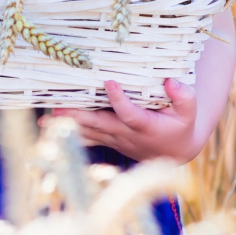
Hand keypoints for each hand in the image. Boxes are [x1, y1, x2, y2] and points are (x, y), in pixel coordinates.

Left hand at [49, 78, 201, 162]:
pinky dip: (69, 132)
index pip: (130, 113)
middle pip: (100, 125)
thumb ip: (184, 97)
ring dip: (67, 126)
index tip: (109, 82)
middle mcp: (127, 135)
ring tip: (45, 121)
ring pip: (89, 133)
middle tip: (57, 109)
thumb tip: (171, 81)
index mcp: (146, 126)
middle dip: (79, 117)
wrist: (175, 152)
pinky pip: (86, 137)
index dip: (119, 100)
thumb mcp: (190, 112)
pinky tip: (48, 129)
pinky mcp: (108, 140)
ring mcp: (115, 139)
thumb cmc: (181, 126)